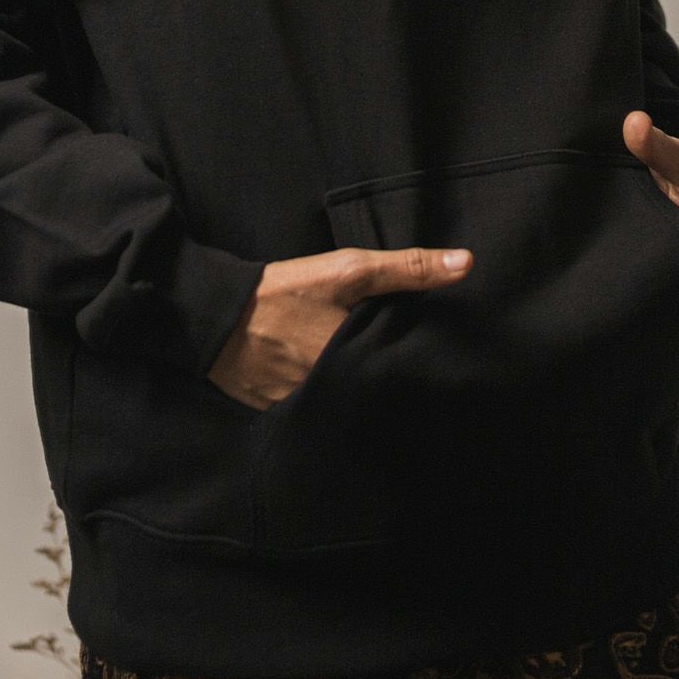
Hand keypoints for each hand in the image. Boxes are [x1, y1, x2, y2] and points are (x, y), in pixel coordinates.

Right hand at [207, 243, 474, 411]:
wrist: (212, 313)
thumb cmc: (284, 289)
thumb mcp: (347, 271)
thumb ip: (406, 269)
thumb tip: (466, 263)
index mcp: (352, 364)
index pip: (398, 373)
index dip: (411, 364)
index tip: (425, 359)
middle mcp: (330, 396)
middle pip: (371, 392)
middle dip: (380, 379)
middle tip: (390, 366)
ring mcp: (302, 410)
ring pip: (342, 403)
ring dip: (350, 391)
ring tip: (359, 376)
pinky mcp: (277, 415)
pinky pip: (311, 412)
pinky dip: (320, 400)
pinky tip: (326, 386)